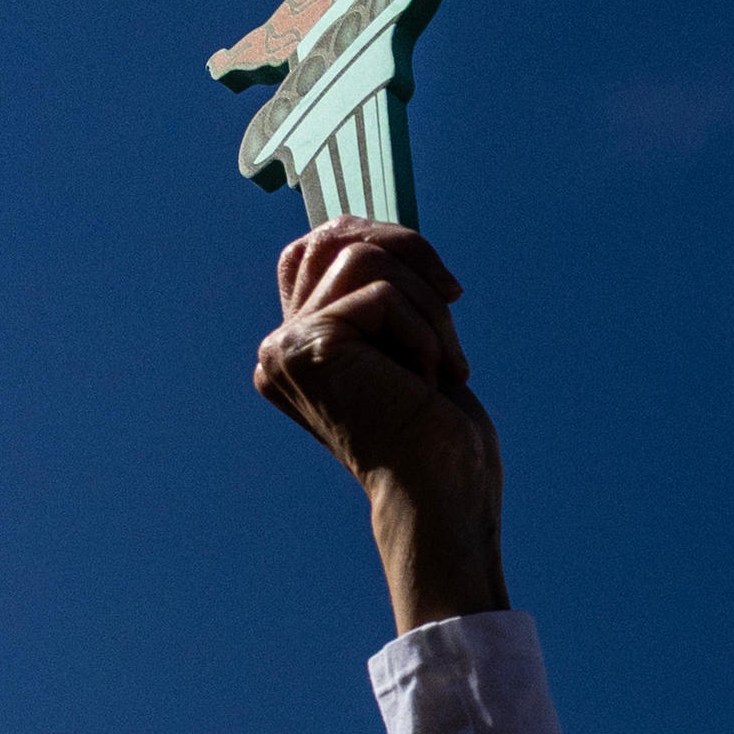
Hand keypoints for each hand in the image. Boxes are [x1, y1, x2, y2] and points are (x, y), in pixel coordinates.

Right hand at [253, 215, 506, 633]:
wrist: (444, 499)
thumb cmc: (439, 436)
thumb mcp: (406, 346)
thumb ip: (377, 294)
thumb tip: (377, 233)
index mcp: (295, 348)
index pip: (321, 246)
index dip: (385, 239)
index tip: (444, 287)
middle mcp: (279, 348)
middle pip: (338, 236)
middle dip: (412, 257)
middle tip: (454, 302)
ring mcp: (286, 347)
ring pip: (364, 257)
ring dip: (428, 307)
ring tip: (444, 366)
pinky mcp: (310, 346)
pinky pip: (383, 294)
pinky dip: (425, 334)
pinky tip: (428, 384)